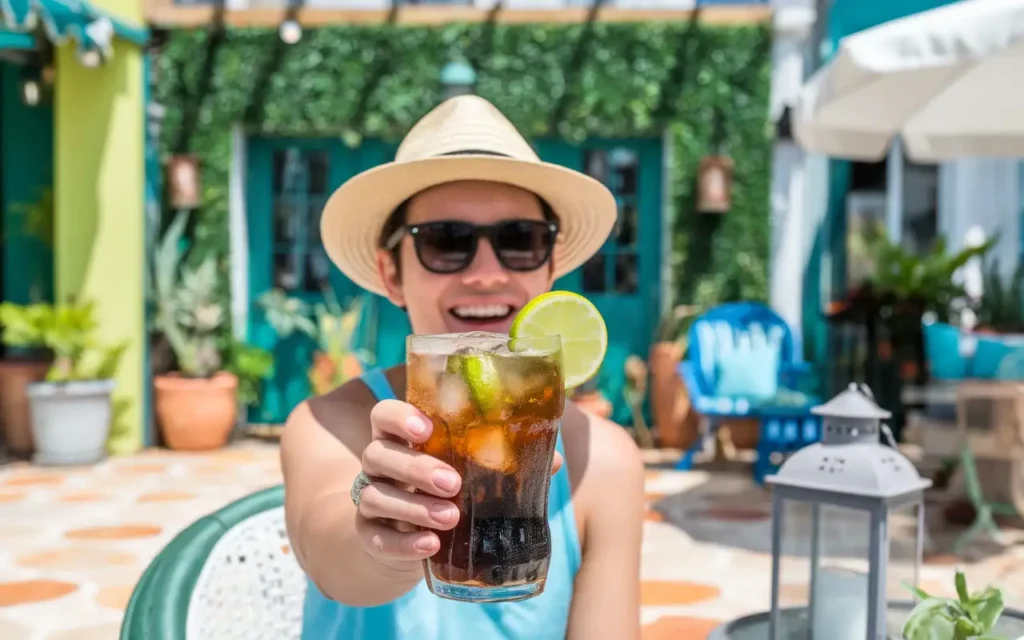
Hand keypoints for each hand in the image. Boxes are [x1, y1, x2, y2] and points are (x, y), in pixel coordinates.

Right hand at [356, 399, 563, 568]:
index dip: (399, 417)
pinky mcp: (369, 535)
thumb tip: (554, 459)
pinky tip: (429, 546)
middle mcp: (379, 464)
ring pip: (376, 495)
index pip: (384, 415)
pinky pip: (375, 537)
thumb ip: (501, 461)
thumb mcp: (469, 472)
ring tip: (451, 518)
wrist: (410, 539)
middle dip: (415, 468)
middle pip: (379, 454)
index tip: (426, 429)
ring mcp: (370, 500)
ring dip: (414, 507)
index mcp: (402, 438)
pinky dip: (402, 542)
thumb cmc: (447, 492)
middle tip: (453, 483)